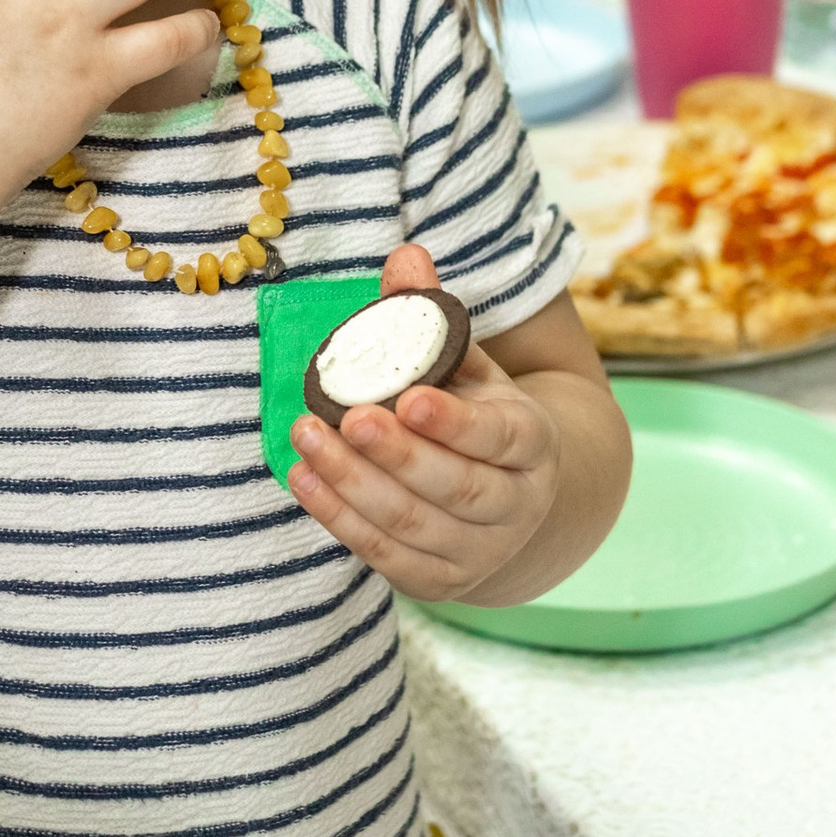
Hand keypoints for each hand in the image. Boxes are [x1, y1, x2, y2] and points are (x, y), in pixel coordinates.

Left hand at [285, 245, 562, 602]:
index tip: (408, 398)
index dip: (455, 423)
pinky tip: (303, 478)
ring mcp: (479, 551)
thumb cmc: (474, 414)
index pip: (500, 437)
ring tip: (306, 437)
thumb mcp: (466, 364)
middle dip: (397, 455)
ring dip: (353, 483)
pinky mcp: (437, 580)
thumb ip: (431, 316)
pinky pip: (384, 554)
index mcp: (533, 443)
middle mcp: (516, 505)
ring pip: (413, 524)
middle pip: (456, 488)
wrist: (505, 497)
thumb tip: (406, 255)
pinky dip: (338, 518)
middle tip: (346, 418)